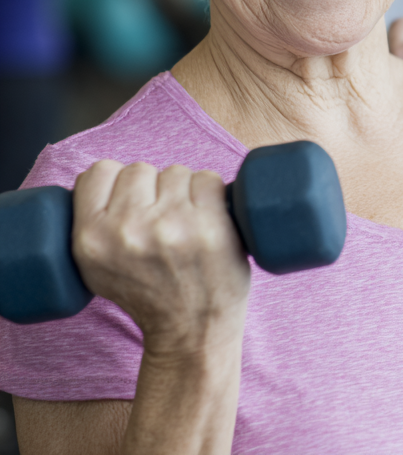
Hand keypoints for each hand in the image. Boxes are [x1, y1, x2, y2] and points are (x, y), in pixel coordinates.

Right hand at [72, 161, 250, 355]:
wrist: (190, 332)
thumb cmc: (148, 294)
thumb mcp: (95, 267)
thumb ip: (92, 222)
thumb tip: (102, 176)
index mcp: (91, 239)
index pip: (98, 172)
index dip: (117, 182)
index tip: (131, 200)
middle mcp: (128, 229)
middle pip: (140, 169)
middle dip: (152, 190)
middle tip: (161, 222)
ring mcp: (171, 225)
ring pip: (175, 172)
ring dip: (183, 192)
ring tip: (184, 226)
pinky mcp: (211, 225)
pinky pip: (208, 179)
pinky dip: (211, 195)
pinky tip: (207, 220)